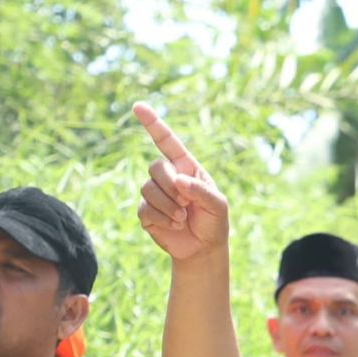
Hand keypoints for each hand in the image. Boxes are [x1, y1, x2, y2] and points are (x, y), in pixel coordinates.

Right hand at [132, 102, 228, 260]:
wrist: (203, 249)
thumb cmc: (214, 223)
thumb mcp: (218, 206)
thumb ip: (202, 191)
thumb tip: (179, 181)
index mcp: (186, 168)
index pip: (167, 141)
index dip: (153, 123)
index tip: (138, 107)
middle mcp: (168, 177)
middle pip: (155, 166)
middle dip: (170, 185)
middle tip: (186, 202)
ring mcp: (154, 194)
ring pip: (148, 188)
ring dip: (168, 206)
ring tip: (183, 217)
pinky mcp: (146, 212)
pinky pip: (144, 209)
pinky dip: (162, 218)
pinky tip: (174, 225)